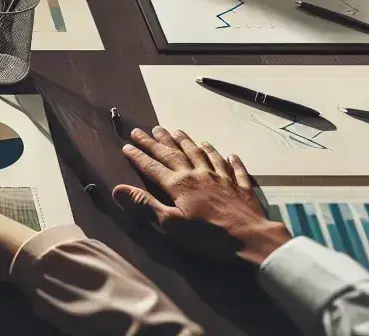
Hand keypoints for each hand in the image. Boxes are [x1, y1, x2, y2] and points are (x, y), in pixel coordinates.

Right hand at [112, 126, 290, 267]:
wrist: (251, 239)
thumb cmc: (209, 237)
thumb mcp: (172, 225)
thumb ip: (145, 205)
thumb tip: (117, 189)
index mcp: (179, 185)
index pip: (153, 166)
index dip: (139, 155)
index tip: (127, 145)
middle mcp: (198, 174)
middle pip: (174, 154)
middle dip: (158, 142)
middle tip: (146, 129)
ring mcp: (221, 177)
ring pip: (201, 153)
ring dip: (187, 141)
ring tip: (178, 130)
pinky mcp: (240, 185)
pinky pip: (233, 167)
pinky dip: (227, 159)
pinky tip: (227, 153)